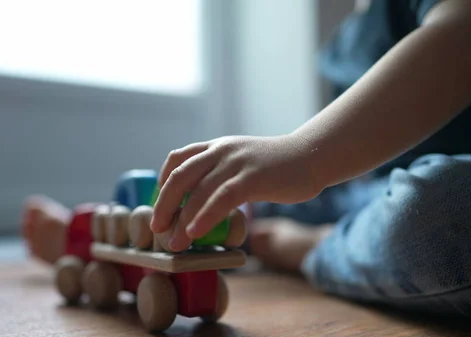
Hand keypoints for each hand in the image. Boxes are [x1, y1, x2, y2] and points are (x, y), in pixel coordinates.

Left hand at [149, 134, 321, 251]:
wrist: (311, 155)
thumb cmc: (279, 166)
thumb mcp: (244, 161)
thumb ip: (224, 173)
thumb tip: (206, 200)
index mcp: (218, 146)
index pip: (178, 158)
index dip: (163, 181)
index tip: (160, 204)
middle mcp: (222, 150)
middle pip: (180, 176)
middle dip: (164, 204)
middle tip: (158, 228)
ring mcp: (236, 163)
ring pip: (198, 191)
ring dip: (181, 219)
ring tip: (174, 242)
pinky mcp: (252, 178)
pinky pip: (221, 199)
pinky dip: (205, 217)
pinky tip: (196, 233)